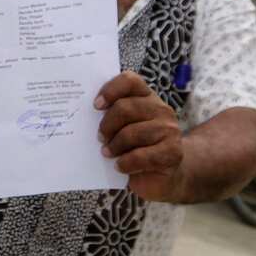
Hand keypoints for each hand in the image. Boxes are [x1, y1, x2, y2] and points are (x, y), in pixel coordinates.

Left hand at [96, 71, 186, 201]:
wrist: (161, 175)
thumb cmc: (134, 147)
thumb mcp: (122, 127)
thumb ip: (110, 116)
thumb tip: (82, 115)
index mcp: (146, 97)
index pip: (130, 81)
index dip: (110, 90)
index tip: (96, 106)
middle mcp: (161, 109)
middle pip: (126, 108)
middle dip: (107, 125)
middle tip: (99, 137)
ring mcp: (170, 129)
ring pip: (133, 133)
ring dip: (114, 146)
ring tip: (107, 153)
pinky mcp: (173, 152)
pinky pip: (141, 155)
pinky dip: (125, 162)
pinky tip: (119, 166)